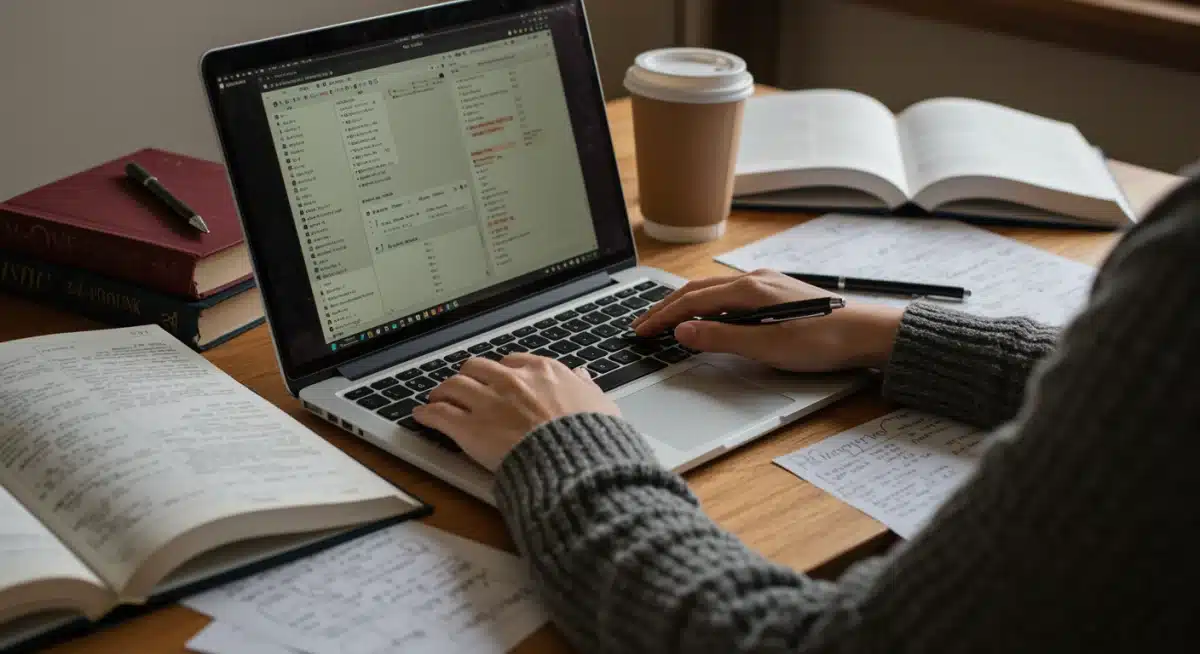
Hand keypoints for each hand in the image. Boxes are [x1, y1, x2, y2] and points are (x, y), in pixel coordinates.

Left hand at [412, 354, 620, 470]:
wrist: (575, 461)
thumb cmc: (591, 439)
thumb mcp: (601, 405)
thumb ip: (587, 389)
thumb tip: (583, 377)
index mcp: (543, 372)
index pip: (513, 362)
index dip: (502, 372)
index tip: (498, 380)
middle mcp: (512, 381)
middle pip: (477, 368)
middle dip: (468, 377)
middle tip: (462, 387)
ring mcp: (488, 403)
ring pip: (453, 386)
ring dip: (442, 392)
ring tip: (436, 399)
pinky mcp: (469, 428)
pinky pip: (439, 414)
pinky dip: (427, 414)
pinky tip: (421, 417)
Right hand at [632, 269, 903, 371]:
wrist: (869, 333)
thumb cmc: (826, 341)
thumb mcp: (769, 346)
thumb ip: (723, 338)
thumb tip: (683, 329)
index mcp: (749, 290)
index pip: (691, 300)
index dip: (661, 316)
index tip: (640, 331)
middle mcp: (755, 280)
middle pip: (697, 290)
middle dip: (666, 307)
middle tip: (641, 325)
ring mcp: (766, 284)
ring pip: (713, 290)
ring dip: (684, 304)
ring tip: (664, 320)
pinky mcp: (777, 293)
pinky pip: (729, 293)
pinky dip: (706, 303)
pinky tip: (706, 315)